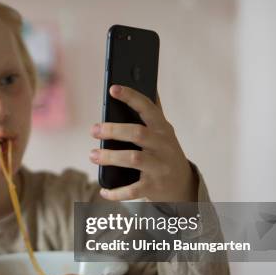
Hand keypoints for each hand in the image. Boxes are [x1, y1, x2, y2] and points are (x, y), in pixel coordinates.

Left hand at [90, 85, 196, 201]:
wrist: (182, 185)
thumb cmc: (165, 152)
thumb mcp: (163, 131)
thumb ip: (153, 111)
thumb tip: (148, 83)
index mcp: (163, 129)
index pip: (147, 108)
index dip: (131, 97)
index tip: (113, 88)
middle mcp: (162, 146)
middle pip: (137, 133)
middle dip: (113, 130)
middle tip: (93, 129)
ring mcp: (159, 166)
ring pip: (133, 159)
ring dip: (110, 157)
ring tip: (93, 155)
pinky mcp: (154, 186)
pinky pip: (132, 190)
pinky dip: (116, 191)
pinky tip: (103, 189)